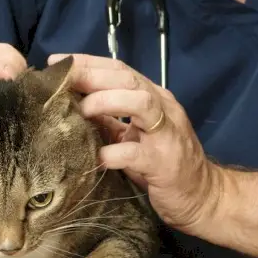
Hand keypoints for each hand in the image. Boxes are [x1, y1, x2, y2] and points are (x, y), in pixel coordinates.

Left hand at [48, 53, 222, 231]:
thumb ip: (108, 118)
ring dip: (106, 102)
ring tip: (82, 111)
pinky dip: (115, 153)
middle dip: (91, 76)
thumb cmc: (161, 163)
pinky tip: (99, 157)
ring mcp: (167, 134)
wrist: (201, 196)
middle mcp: (163, 108)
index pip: (119, 69)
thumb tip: (72, 103)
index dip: (88, 63)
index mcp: (152, 98)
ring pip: (140, 103)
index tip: (57, 61)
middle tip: (62, 81)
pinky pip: (137, 153)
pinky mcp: (165, 163)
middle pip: (127, 79)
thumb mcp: (132, 135)